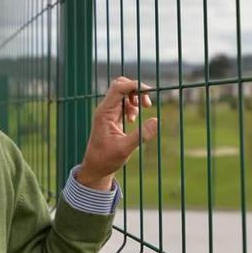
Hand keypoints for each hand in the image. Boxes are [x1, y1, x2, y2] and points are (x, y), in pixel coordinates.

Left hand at [76, 76, 157, 190]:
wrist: (96, 167)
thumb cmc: (106, 159)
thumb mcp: (125, 149)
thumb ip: (141, 135)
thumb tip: (156, 121)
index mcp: (105, 112)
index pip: (119, 88)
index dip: (135, 85)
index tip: (149, 92)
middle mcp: (105, 109)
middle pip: (120, 85)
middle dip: (136, 89)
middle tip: (147, 103)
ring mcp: (108, 112)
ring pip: (123, 93)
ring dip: (135, 98)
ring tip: (142, 111)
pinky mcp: (112, 117)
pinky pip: (123, 103)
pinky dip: (132, 106)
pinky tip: (133, 119)